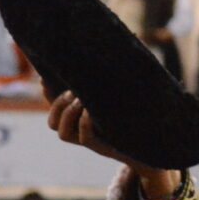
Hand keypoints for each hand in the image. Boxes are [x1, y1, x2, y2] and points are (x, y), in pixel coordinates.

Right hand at [45, 89, 180, 197]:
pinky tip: (91, 113)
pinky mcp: (103, 148)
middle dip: (57, 104)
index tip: (45, 77)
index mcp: (80, 119)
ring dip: (67, 113)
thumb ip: (109, 83)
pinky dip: (85, 124)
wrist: (153, 148)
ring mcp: (90, 142)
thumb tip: (108, 51)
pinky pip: (85, 138)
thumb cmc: (136, 121)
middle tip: (73, 91)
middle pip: (52, 123)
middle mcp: (80, 132)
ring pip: (62, 133)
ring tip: (81, 100)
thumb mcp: (120, 100)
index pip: (54, 108)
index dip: (47, 93)